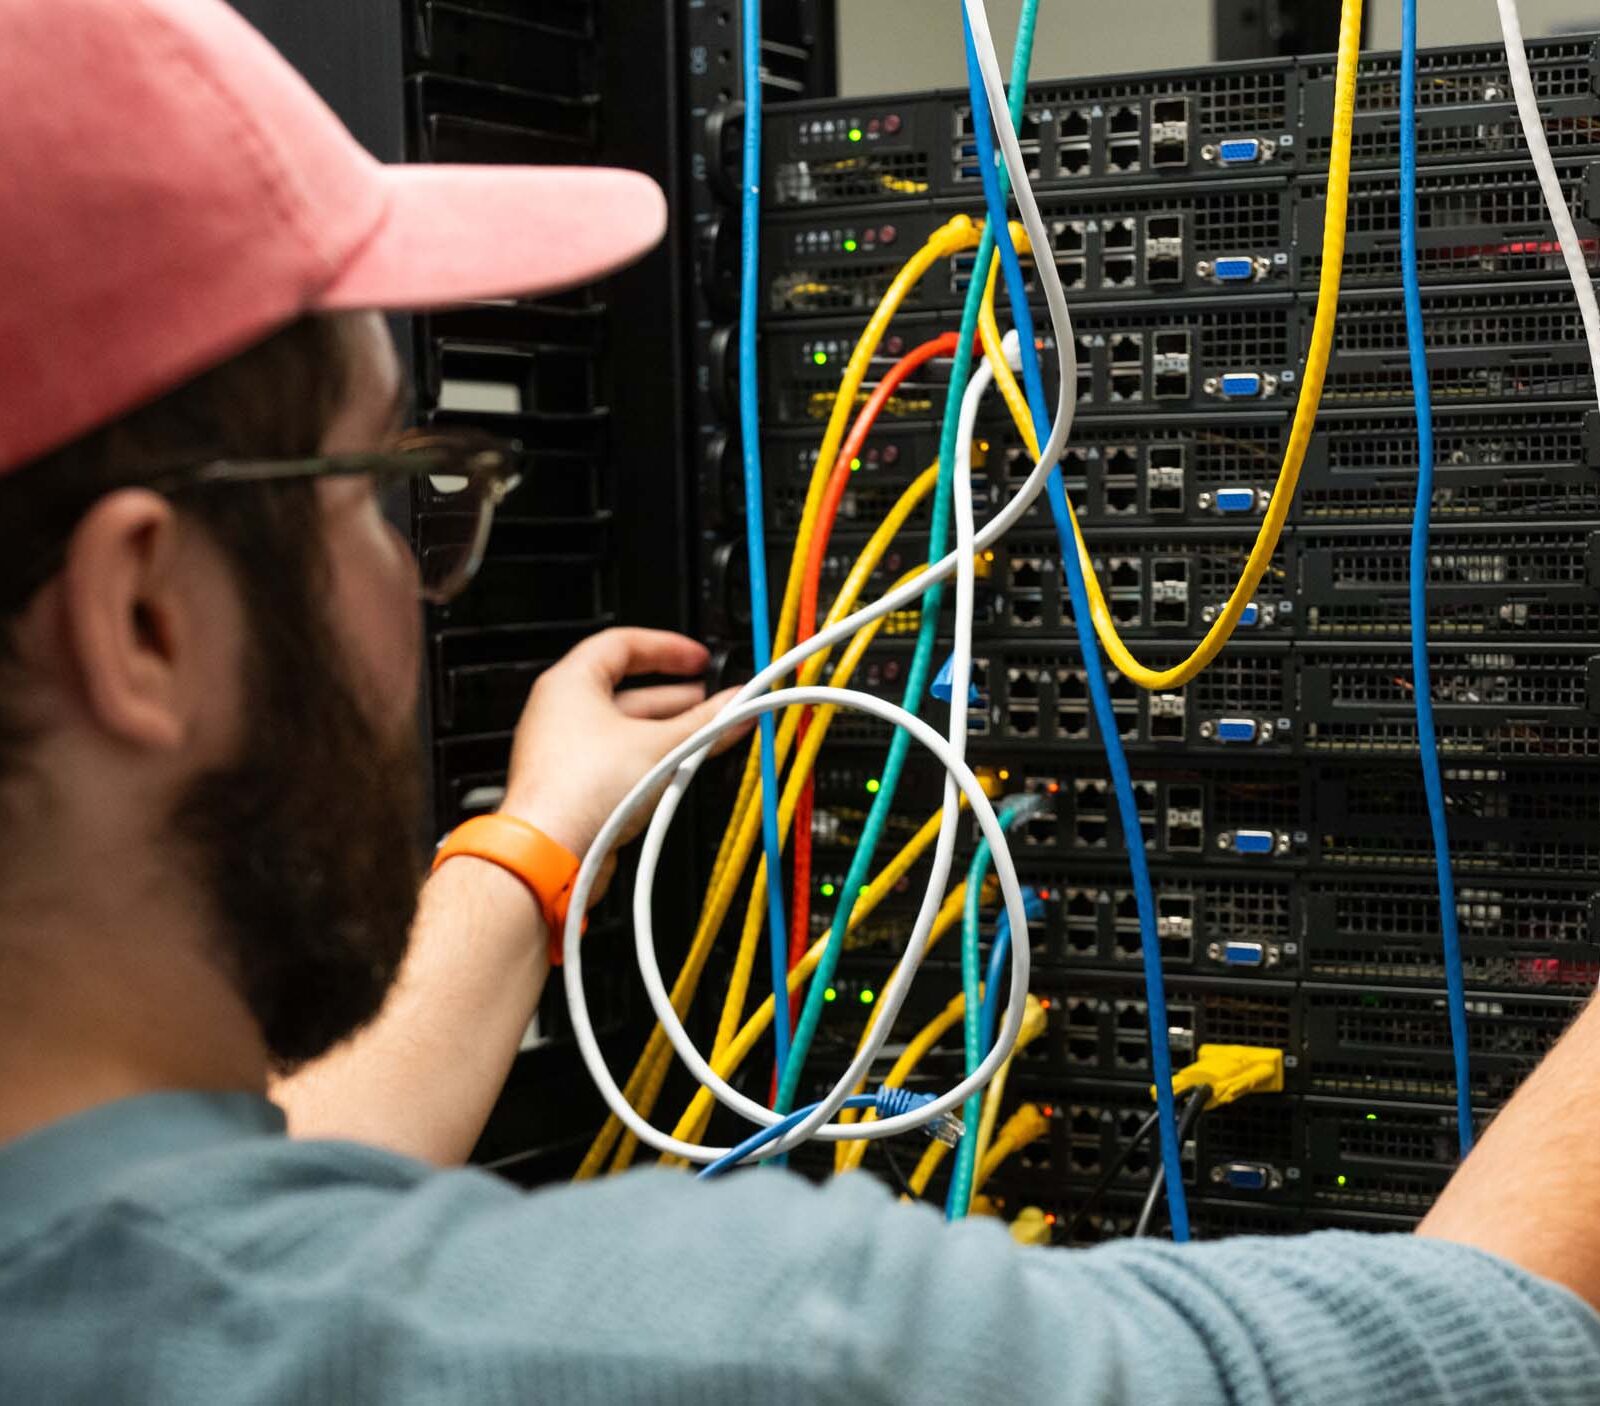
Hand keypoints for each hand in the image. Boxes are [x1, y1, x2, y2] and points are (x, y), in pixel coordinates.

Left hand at [498, 628, 746, 885]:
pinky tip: (675, 769)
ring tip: (702, 736)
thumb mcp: (661, 746)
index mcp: (570, 683)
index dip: (667, 648)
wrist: (550, 852)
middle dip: (675, 696)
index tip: (697, 659)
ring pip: (623, 728)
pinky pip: (615, 759)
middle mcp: (560, 712)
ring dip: (665, 730)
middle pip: (626, 689)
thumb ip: (705, 724)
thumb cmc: (579, 791)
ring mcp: (564, 749)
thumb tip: (735, 707)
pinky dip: (646, 758)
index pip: (622, 644)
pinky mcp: (572, 784)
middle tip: (709, 700)